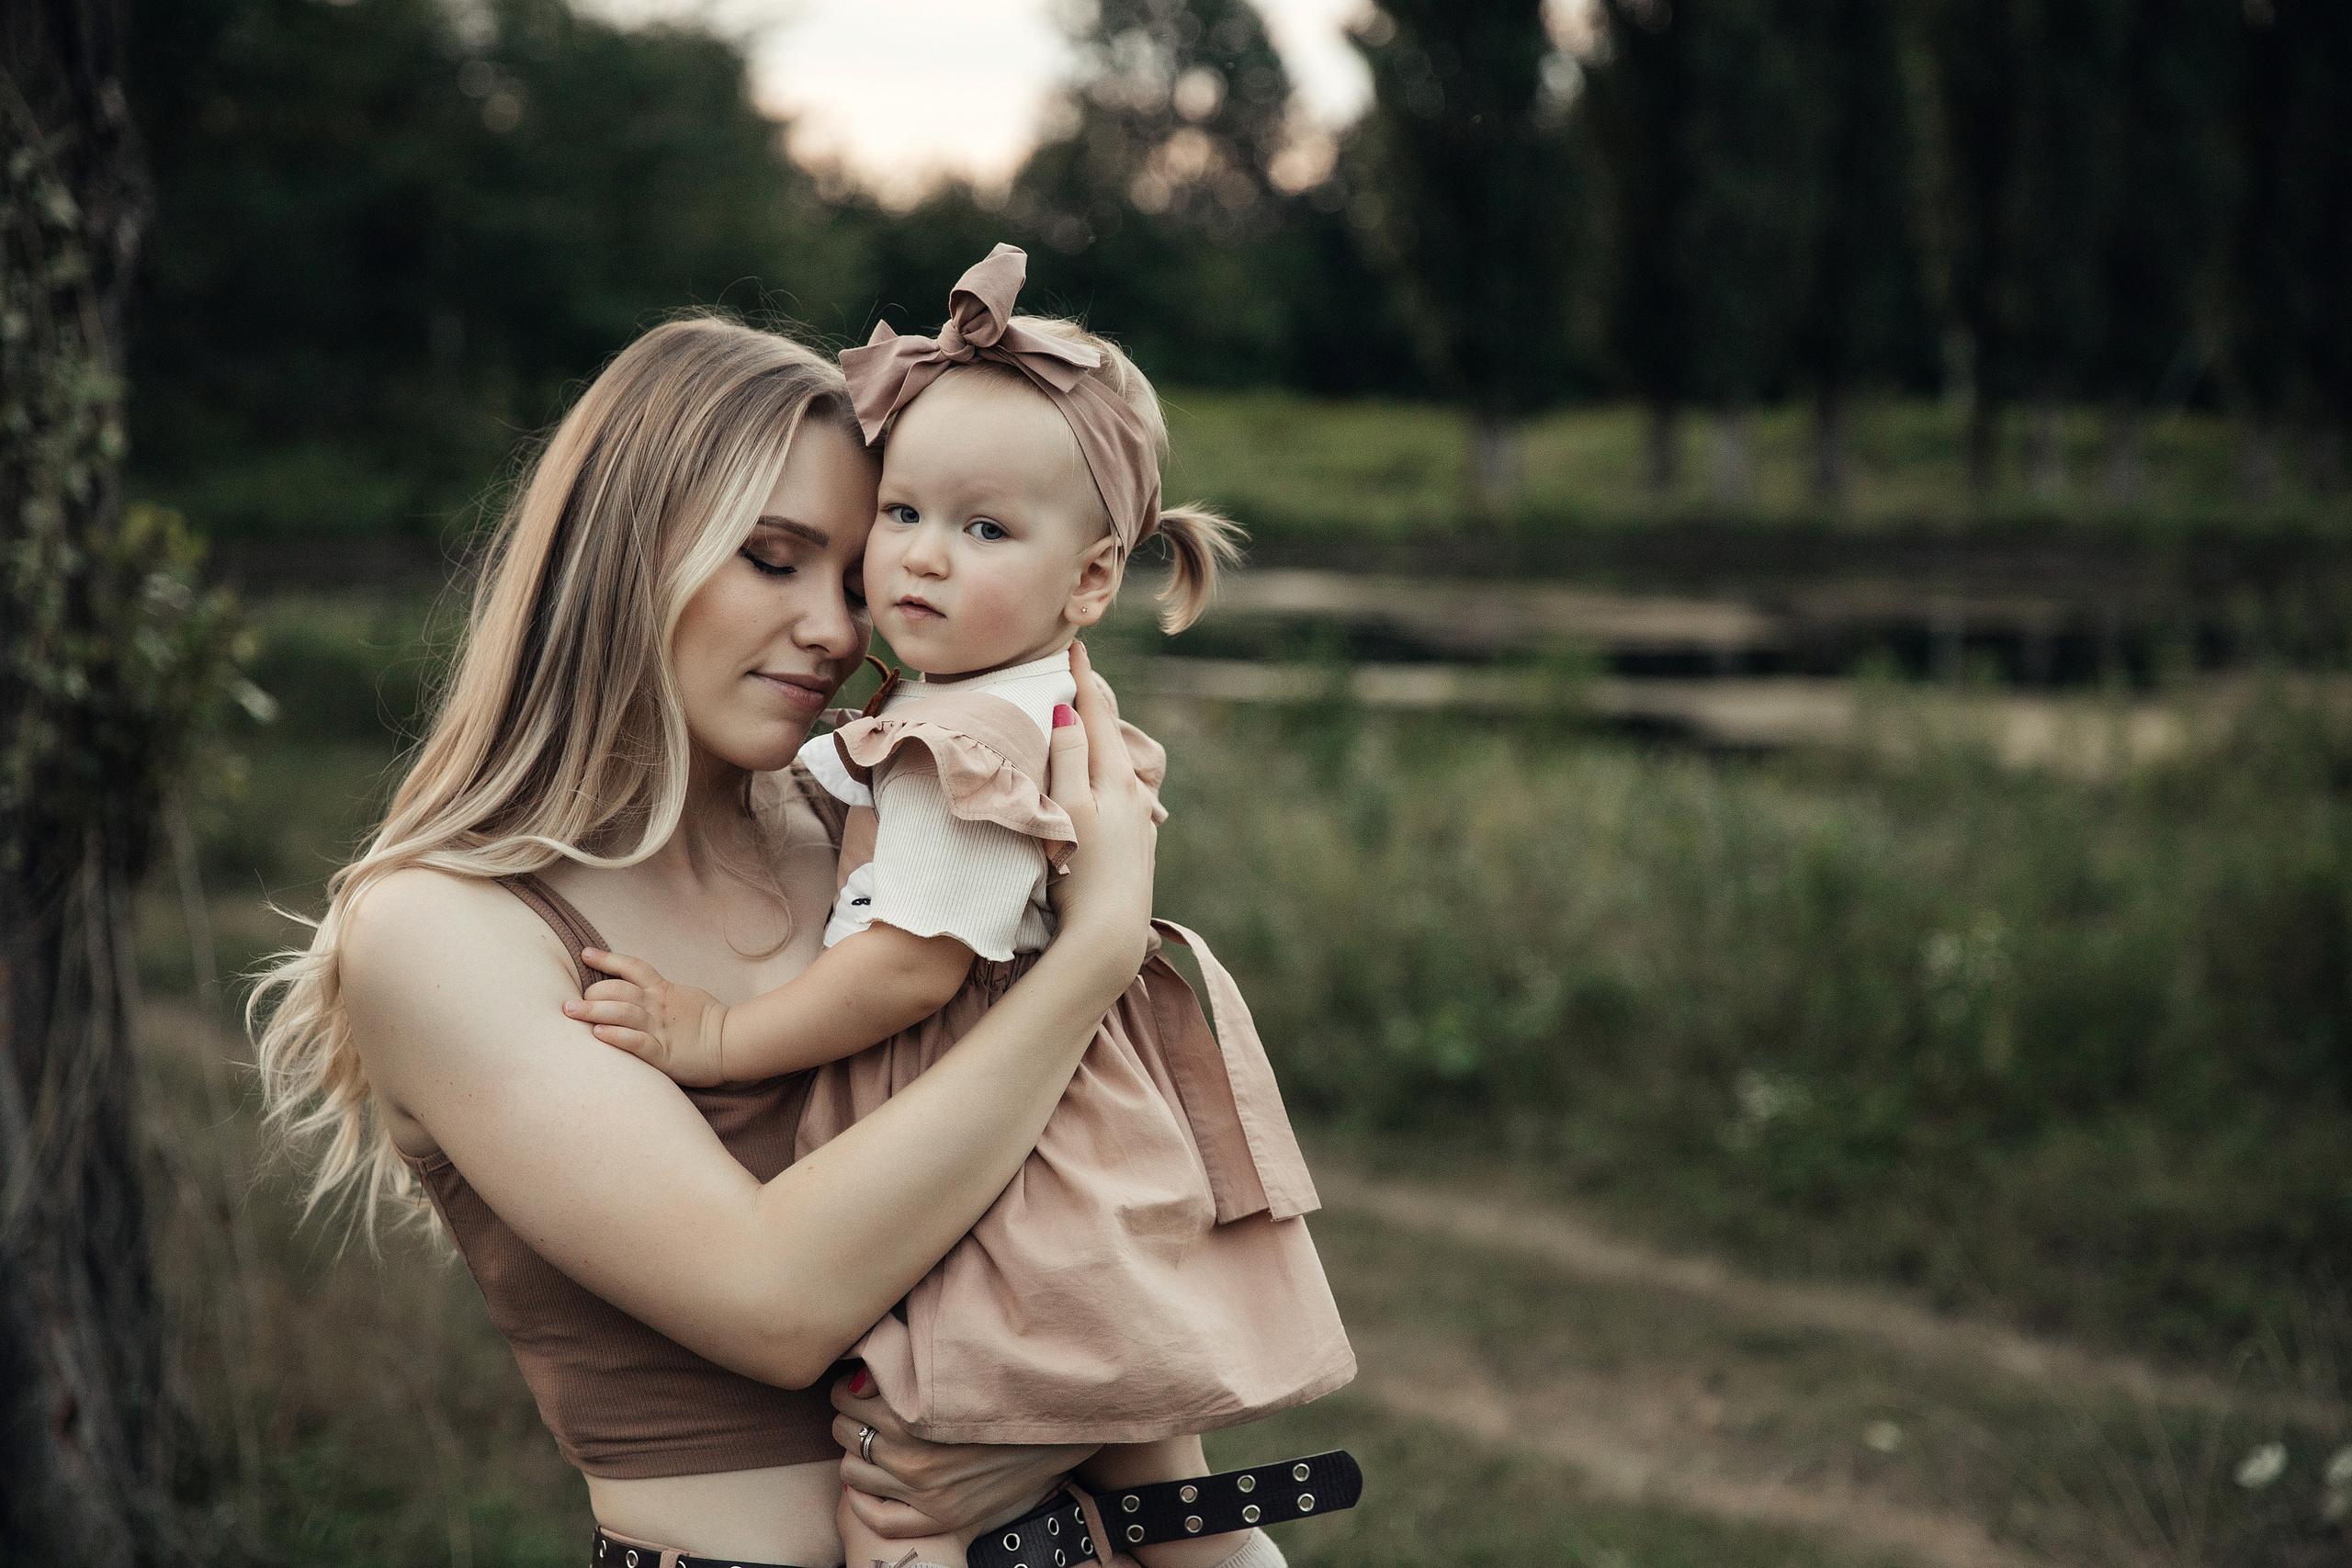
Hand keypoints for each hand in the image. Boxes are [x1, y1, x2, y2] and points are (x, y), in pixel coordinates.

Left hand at [564, 948, 729, 1086]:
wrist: (733, 1042)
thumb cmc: (707, 1021)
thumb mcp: (682, 996)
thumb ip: (659, 992)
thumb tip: (636, 988)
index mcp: (663, 991)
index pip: (632, 967)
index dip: (607, 959)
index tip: (585, 954)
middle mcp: (658, 1006)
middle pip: (619, 991)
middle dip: (592, 994)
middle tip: (570, 1002)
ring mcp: (660, 1029)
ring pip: (622, 1013)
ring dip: (594, 1010)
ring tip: (570, 1011)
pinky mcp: (664, 1053)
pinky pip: (636, 1042)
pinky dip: (616, 1036)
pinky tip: (598, 1035)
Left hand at [831, 1369, 1096, 1541]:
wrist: (1055, 1425)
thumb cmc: (1000, 1383)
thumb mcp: (950, 1364)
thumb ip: (899, 1362)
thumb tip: (851, 1380)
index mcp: (912, 1412)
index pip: (846, 1398)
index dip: (848, 1388)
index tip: (860, 1385)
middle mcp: (914, 1456)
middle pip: (845, 1432)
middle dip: (851, 1418)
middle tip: (866, 1411)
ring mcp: (926, 1492)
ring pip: (853, 1473)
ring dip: (857, 1454)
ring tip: (875, 1442)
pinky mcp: (940, 1517)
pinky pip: (877, 1519)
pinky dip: (863, 1501)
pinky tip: (871, 1482)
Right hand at [1045, 643, 1156, 974]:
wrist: (1110, 935)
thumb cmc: (1082, 872)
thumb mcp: (1069, 808)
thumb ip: (1069, 758)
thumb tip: (1067, 712)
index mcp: (1115, 779)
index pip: (1097, 716)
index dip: (1083, 681)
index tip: (1075, 648)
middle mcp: (1134, 795)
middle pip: (1113, 737)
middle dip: (1096, 705)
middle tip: (1079, 674)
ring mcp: (1138, 822)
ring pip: (1118, 767)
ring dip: (1103, 742)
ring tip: (1088, 723)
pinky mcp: (1136, 847)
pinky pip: (1121, 795)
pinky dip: (1108, 774)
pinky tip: (1104, 784)